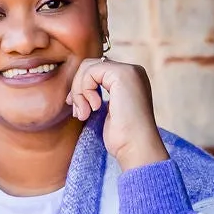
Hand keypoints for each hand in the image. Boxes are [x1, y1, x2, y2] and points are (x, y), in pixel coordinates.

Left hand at [68, 56, 168, 171]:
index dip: (81, 87)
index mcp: (131, 78)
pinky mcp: (122, 74)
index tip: (77, 108)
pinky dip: (84, 91)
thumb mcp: (108, 110)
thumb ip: (98, 94)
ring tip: (84, 113)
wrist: (136, 147)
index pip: (97, 70)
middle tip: (78, 112)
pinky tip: (94, 109)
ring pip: (88, 68)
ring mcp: (129, 71)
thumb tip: (76, 87)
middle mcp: (132, 71)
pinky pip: (90, 73)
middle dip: (77, 88)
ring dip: (79, 92)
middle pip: (90, 65)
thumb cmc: (123, 137)